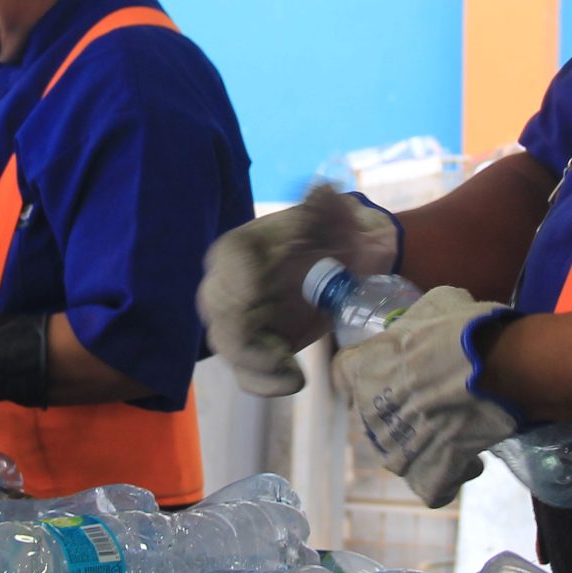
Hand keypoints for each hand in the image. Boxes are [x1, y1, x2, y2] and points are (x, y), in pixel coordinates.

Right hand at [198, 184, 400, 395]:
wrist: (353, 265)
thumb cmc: (338, 235)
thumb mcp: (335, 215)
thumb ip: (326, 205)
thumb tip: (321, 190)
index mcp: (238, 248)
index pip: (227, 266)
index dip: (239, 283)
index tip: (261, 294)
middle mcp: (228, 284)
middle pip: (218, 312)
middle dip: (243, 332)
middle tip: (276, 346)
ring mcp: (240, 320)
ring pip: (229, 346)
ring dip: (257, 363)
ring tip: (292, 370)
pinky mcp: (257, 349)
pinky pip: (247, 372)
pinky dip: (265, 382)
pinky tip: (294, 380)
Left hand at [332, 286, 520, 508]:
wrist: (498, 368)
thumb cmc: (465, 330)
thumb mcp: (438, 303)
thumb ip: (421, 319)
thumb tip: (430, 321)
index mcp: (361, 369)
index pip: (343, 372)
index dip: (368, 370)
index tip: (391, 368)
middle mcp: (369, 414)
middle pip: (376, 415)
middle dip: (403, 409)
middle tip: (437, 398)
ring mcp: (396, 451)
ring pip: (401, 454)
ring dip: (424, 446)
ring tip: (455, 430)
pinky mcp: (427, 476)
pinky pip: (431, 488)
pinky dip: (448, 478)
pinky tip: (468, 461)